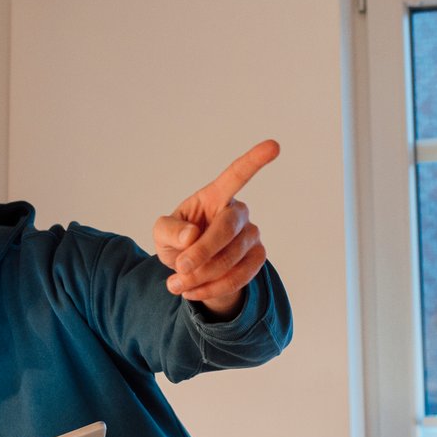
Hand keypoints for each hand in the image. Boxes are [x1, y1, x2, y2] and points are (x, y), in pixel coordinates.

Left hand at [153, 140, 277, 317]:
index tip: (274, 145)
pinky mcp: (257, 258)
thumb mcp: (162, 234)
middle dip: (202, 252)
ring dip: (202, 275)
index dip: (255, 160)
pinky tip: (193, 290)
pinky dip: (213, 288)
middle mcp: (238, 212)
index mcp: (215, 196)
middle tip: (179, 268)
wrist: (192, 270)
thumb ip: (170, 230)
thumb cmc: (178, 241)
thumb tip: (192, 236)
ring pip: (232, 257)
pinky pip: (240, 276)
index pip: (237, 174)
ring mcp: (252, 235)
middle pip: (227, 227)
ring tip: (177, 284)